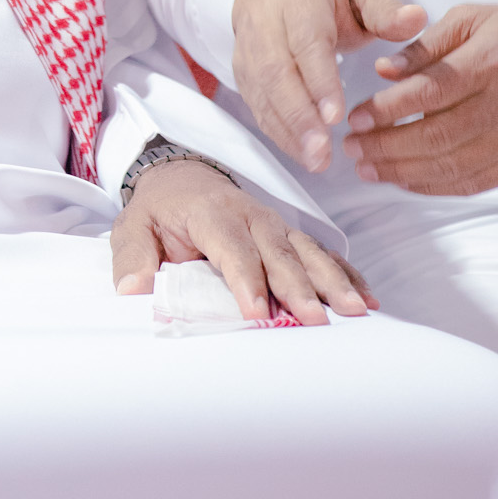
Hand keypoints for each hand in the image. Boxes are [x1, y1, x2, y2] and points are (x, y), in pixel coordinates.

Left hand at [109, 157, 376, 325]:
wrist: (181, 177)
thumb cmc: (158, 210)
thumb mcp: (132, 226)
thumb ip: (132, 257)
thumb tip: (133, 289)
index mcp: (210, 212)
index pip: (231, 246)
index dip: (245, 279)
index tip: (258, 313)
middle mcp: (250, 214)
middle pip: (277, 251)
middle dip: (298, 286)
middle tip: (315, 321)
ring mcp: (275, 223)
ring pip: (306, 251)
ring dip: (331, 280)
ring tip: (355, 310)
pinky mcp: (289, 233)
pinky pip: (321, 252)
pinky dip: (344, 273)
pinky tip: (366, 296)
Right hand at [231, 0, 425, 172]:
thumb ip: (386, 6)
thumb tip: (416, 19)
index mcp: (299, 0)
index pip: (306, 43)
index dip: (318, 80)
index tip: (335, 116)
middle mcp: (266, 25)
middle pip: (276, 74)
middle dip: (299, 116)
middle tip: (323, 152)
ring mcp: (249, 51)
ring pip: (263, 94)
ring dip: (288, 130)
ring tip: (315, 161)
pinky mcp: (243, 74)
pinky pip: (257, 106)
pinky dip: (279, 133)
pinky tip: (303, 155)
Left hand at [343, 3, 497, 194]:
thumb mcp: (473, 19)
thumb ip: (426, 45)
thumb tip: (383, 71)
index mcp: (491, 62)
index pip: (430, 92)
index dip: (388, 109)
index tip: (356, 117)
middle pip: (436, 135)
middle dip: (385, 146)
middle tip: (352, 147)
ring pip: (449, 166)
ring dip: (400, 171)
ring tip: (366, 168)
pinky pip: (469, 183)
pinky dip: (431, 186)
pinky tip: (402, 179)